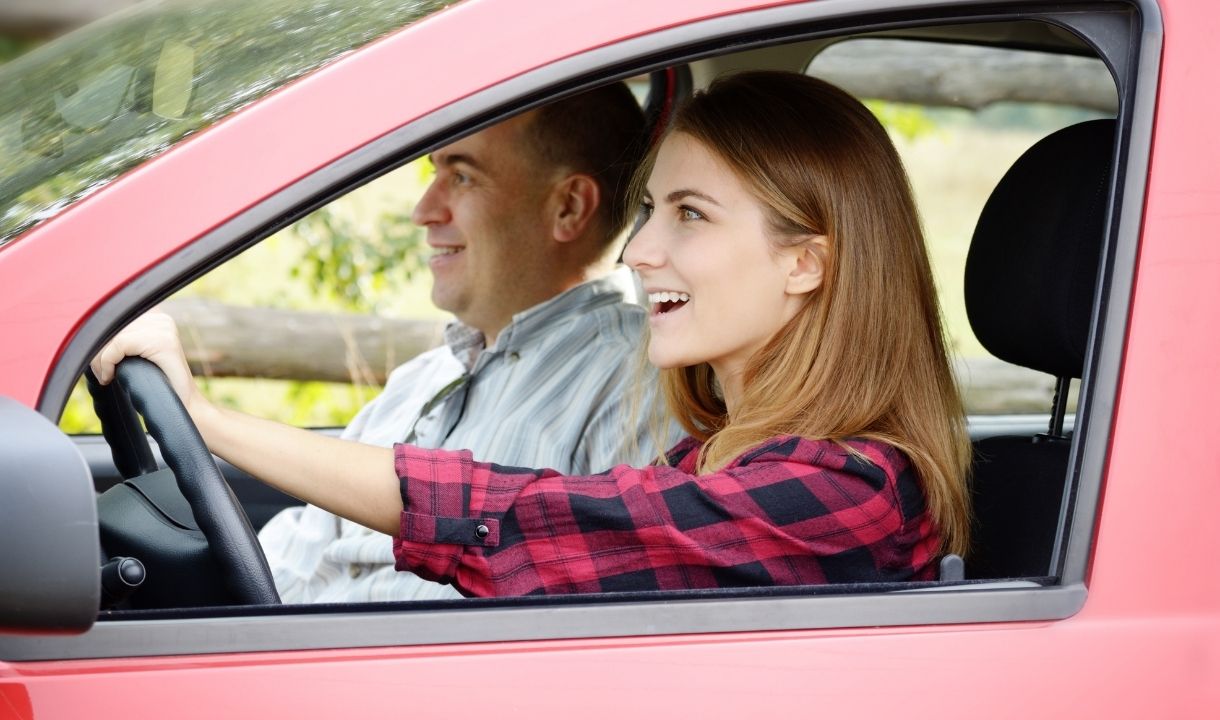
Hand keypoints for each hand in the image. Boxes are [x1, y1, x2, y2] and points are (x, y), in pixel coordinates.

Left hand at [90, 311, 207, 417]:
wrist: (185, 409)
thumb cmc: (159, 387)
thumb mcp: (138, 357)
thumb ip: (123, 341)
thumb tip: (86, 331)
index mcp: (158, 320)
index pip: (115, 319)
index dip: (101, 340)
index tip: (100, 363)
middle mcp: (163, 321)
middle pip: (112, 325)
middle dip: (98, 350)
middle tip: (100, 373)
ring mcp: (164, 330)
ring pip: (113, 335)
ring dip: (100, 359)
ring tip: (105, 376)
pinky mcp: (161, 342)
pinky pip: (119, 345)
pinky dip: (106, 362)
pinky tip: (109, 377)